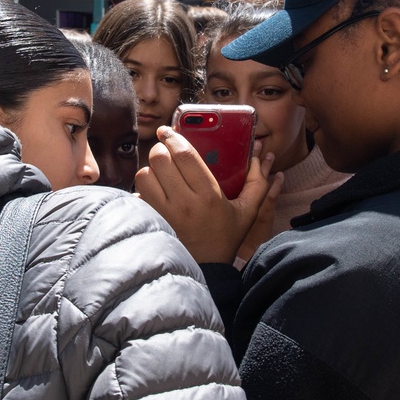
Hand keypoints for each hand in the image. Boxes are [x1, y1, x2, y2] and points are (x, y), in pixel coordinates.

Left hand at [135, 126, 277, 263]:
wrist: (206, 269)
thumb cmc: (225, 237)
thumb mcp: (247, 211)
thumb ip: (257, 183)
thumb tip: (261, 157)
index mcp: (209, 195)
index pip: (184, 155)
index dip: (173, 136)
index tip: (167, 130)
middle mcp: (185, 203)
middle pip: (160, 160)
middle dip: (159, 149)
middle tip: (164, 150)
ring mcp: (165, 214)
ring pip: (144, 175)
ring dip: (149, 169)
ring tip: (159, 172)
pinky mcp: (152, 222)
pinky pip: (138, 195)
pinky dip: (143, 189)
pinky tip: (153, 191)